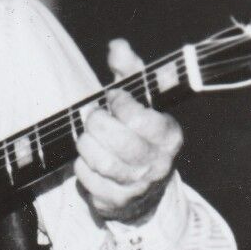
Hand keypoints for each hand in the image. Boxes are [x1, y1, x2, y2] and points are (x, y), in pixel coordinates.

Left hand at [74, 38, 183, 224]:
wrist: (142, 187)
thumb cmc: (136, 132)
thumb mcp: (138, 98)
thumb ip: (129, 71)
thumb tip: (117, 47)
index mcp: (169, 135)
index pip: (140, 118)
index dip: (119, 104)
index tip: (112, 98)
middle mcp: (159, 163)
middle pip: (119, 142)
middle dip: (96, 124)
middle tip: (92, 118)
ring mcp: (139, 186)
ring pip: (102, 162)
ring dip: (86, 145)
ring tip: (86, 138)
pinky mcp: (118, 202)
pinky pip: (90, 182)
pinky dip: (81, 167)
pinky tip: (86, 160)